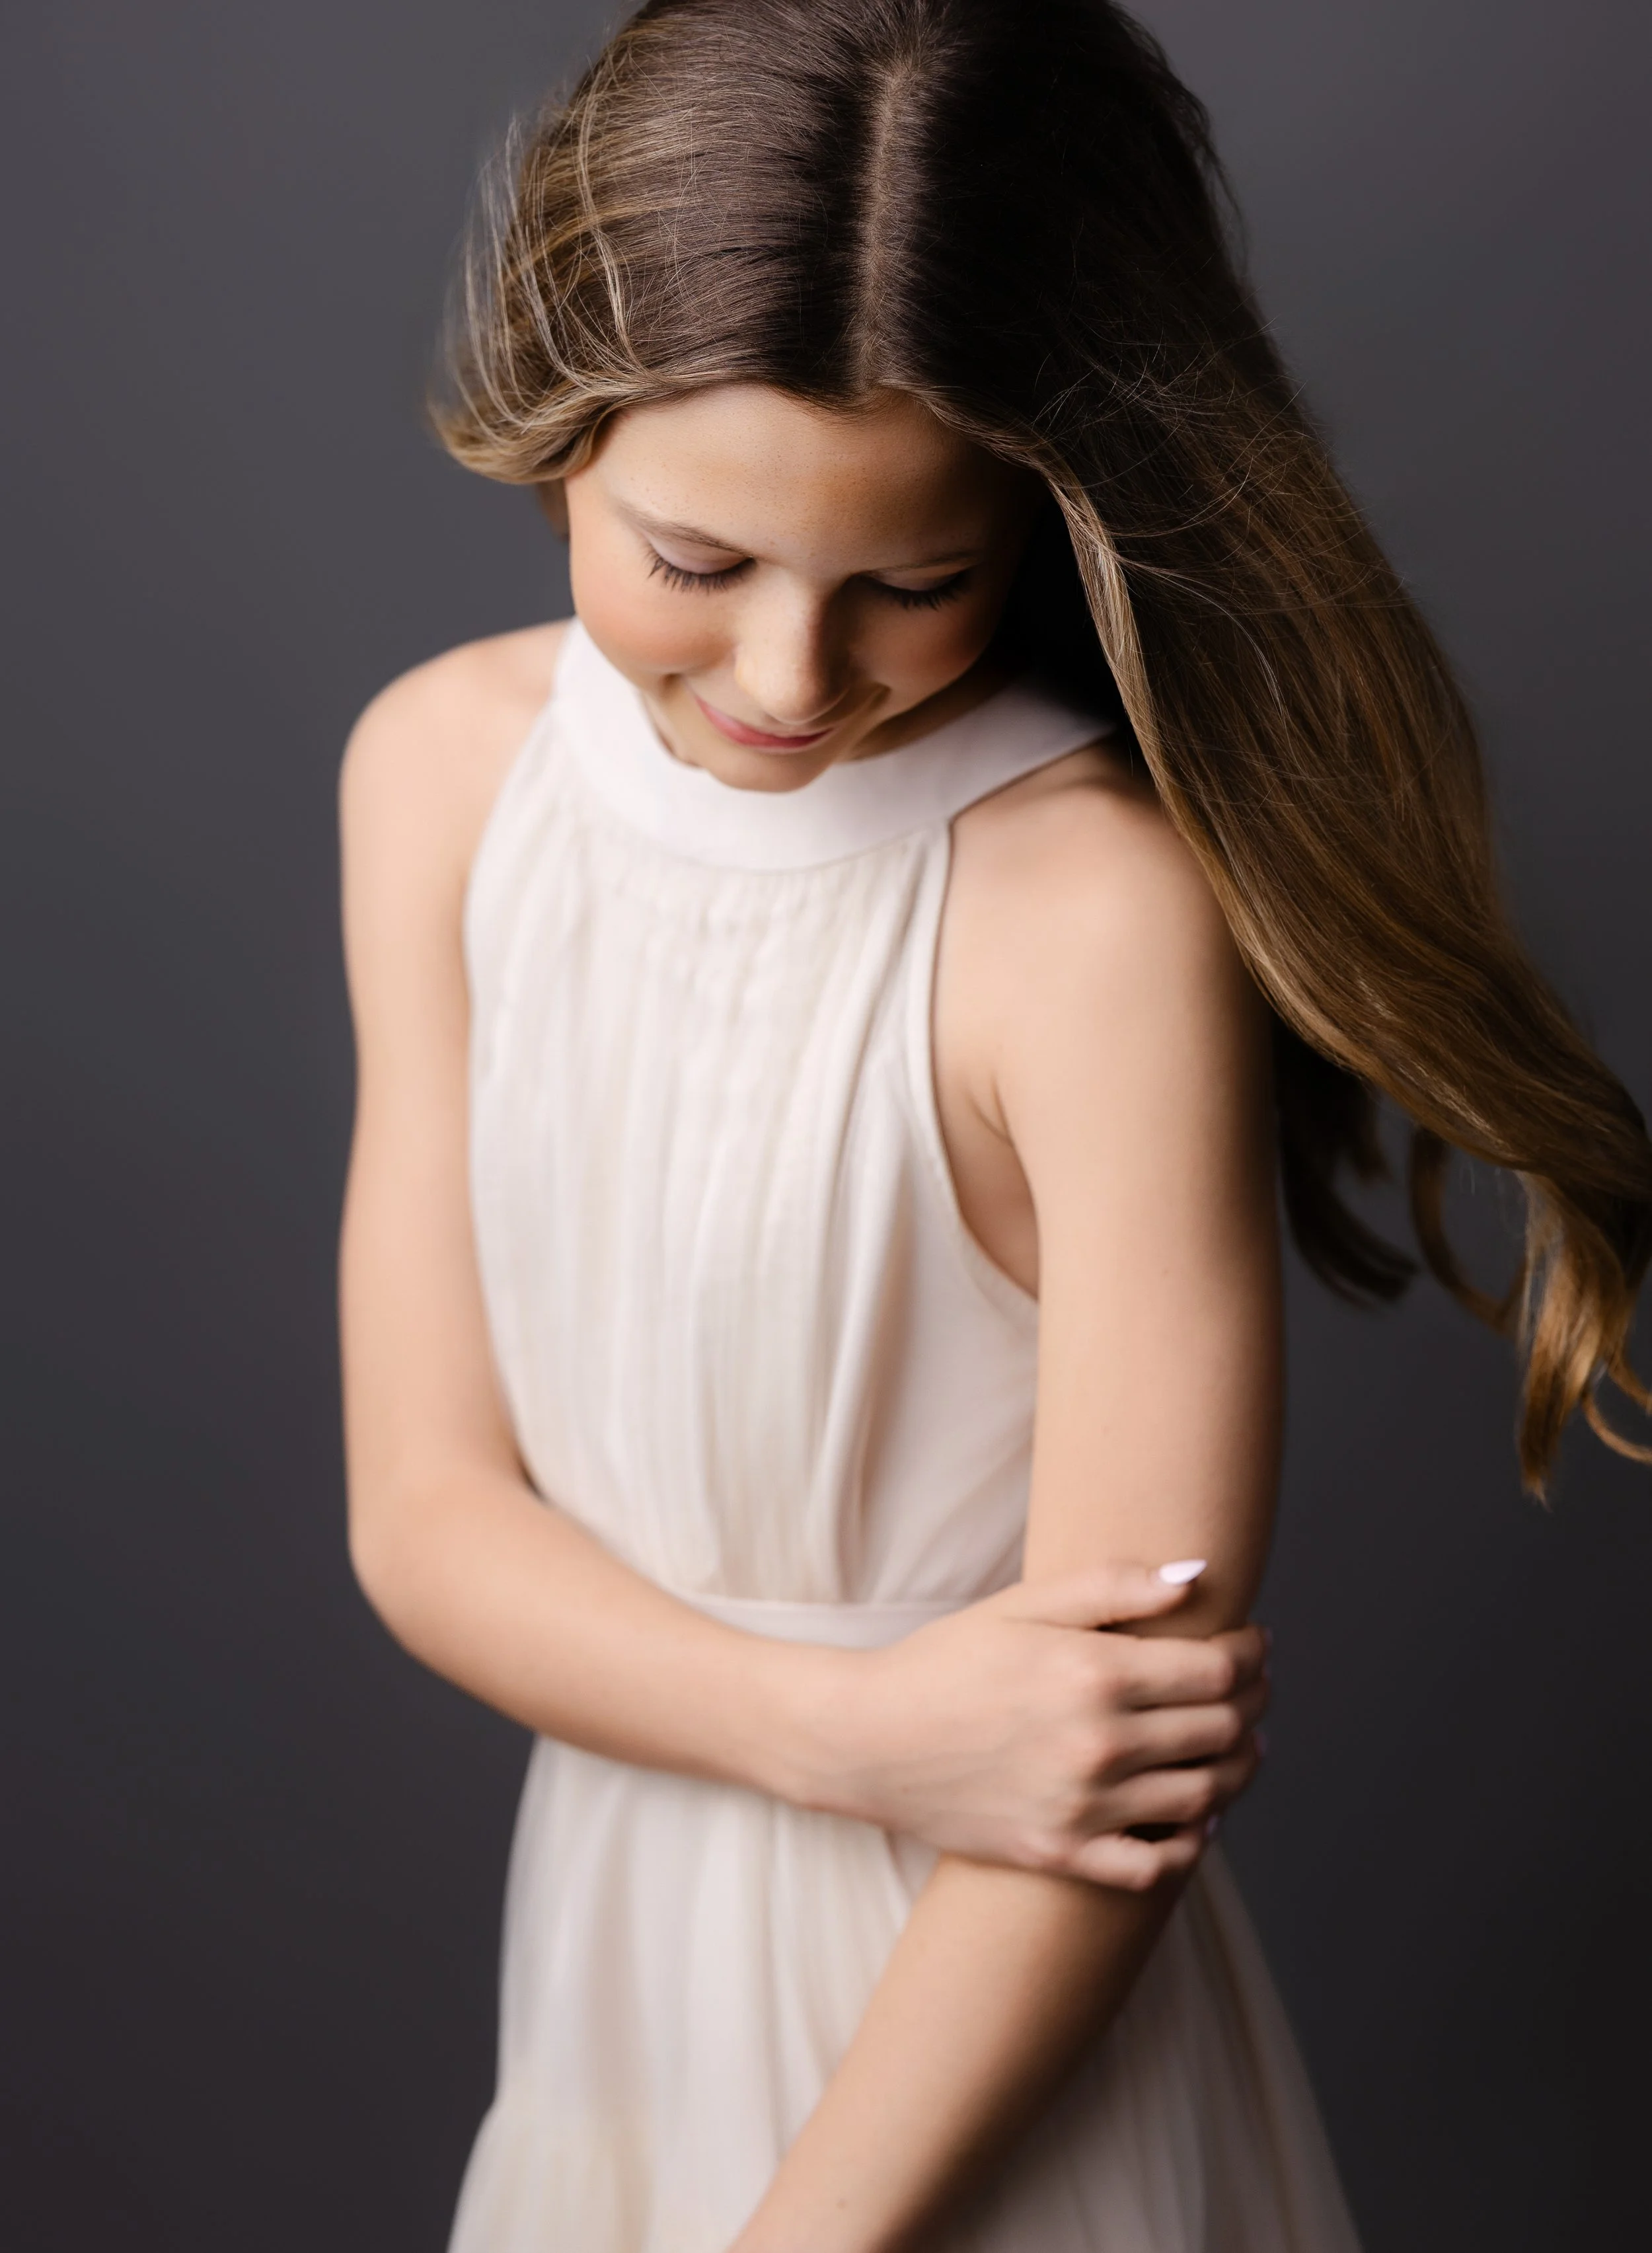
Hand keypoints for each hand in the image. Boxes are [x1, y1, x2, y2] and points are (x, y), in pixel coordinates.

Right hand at [826, 1564, 1266, 1887]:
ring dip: (1238, 1770)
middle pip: (1222, 1731)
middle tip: (1254, 1688)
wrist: (867, 1739)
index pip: (1219, 1670)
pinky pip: (1154, 1866)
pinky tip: (1196, 1819)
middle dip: (1254, 1704)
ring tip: (1239, 1747)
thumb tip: (1196, 1577)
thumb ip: (1112, 1587)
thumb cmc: (944, 1661)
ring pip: (1204, 1798)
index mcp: (1095, 1674)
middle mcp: (1100, 1745)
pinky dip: (1190, 1844)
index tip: (1255, 1642)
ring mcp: (1083, 1807)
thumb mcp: (1022, 1605)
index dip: (1253, 1654)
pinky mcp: (1061, 1853)